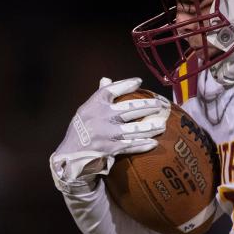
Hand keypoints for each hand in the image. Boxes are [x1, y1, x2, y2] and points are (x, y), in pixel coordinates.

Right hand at [50, 77, 168, 193]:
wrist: (71, 155)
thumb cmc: (81, 129)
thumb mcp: (85, 110)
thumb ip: (98, 95)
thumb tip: (106, 78)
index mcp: (94, 105)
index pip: (111, 89)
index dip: (125, 84)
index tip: (139, 81)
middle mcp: (102, 117)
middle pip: (130, 109)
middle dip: (148, 106)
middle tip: (160, 105)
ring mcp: (107, 133)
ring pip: (134, 129)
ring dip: (150, 128)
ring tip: (162, 125)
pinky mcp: (111, 148)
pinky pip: (131, 145)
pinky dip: (143, 145)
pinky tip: (153, 143)